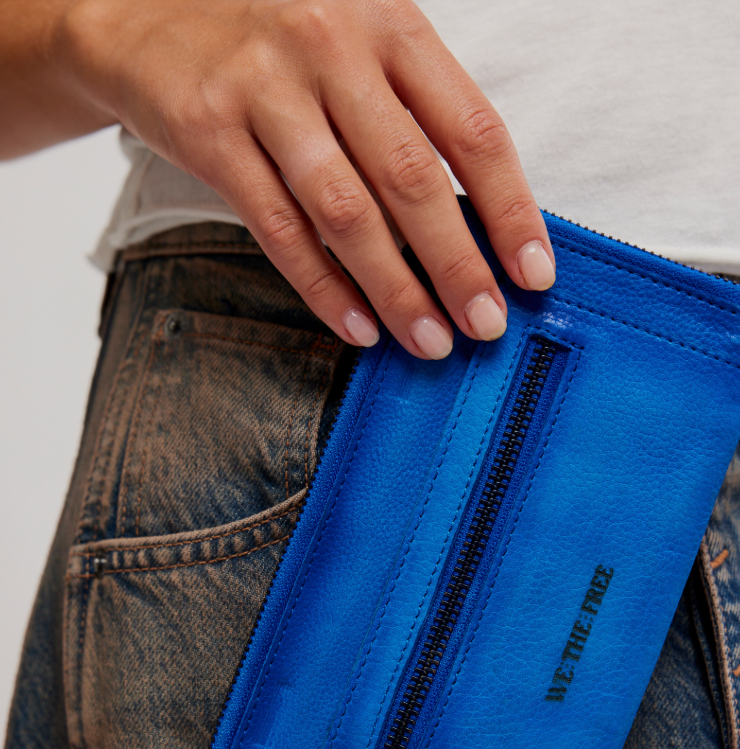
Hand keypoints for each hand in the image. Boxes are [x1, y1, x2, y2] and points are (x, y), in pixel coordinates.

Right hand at [58, 0, 555, 356]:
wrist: (149, 10)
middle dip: (458, 265)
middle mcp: (332, 49)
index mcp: (389, 25)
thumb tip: (477, 226)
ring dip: (396, 290)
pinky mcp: (211, 133)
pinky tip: (359, 328)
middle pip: (412, 180)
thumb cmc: (278, 40)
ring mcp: (266, 91)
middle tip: (486, 325)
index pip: (471, 130)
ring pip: (347, 213)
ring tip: (429, 340)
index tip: (533, 274)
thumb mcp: (359, 44)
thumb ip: (412, 114)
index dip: (511, 210)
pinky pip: (279, 229)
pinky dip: (324, 288)